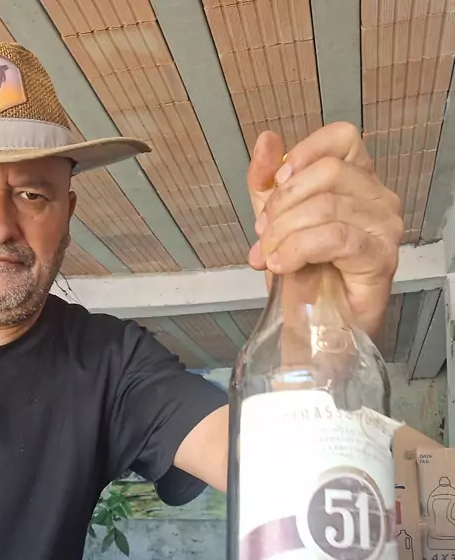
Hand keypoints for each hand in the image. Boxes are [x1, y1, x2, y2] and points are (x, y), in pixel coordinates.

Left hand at [247, 122, 402, 335]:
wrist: (312, 330)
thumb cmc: (303, 279)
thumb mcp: (274, 222)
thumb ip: (266, 183)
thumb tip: (266, 141)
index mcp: (358, 181)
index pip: (342, 138)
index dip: (303, 154)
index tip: (275, 185)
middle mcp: (379, 198)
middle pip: (328, 172)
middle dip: (283, 204)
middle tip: (265, 235)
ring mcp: (385, 227)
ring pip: (327, 206)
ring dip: (285, 232)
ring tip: (271, 257)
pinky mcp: (380, 257)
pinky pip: (335, 237)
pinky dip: (299, 249)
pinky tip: (283, 265)